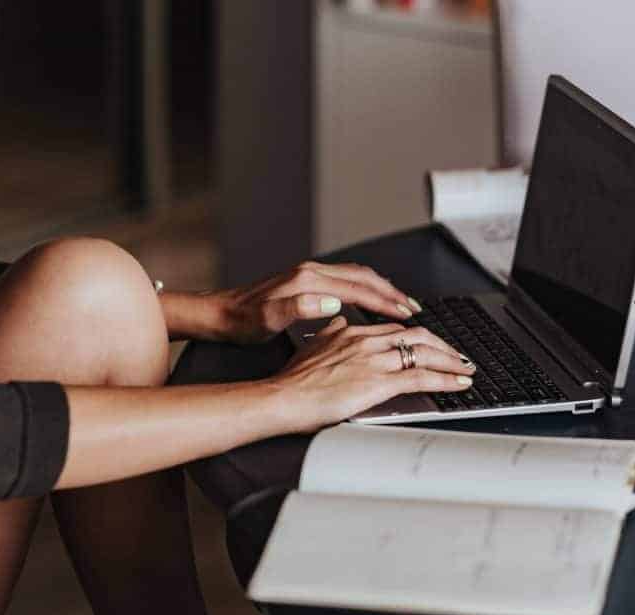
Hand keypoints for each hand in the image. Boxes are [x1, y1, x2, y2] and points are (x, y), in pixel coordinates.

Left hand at [216, 261, 422, 343]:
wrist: (219, 314)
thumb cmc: (242, 322)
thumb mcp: (268, 320)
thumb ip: (299, 309)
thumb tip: (332, 303)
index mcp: (308, 280)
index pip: (359, 288)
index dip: (386, 302)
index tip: (406, 313)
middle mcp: (312, 272)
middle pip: (364, 277)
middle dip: (392, 293)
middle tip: (414, 308)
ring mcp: (310, 274)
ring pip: (358, 276)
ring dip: (382, 289)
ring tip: (401, 304)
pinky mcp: (307, 281)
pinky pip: (347, 280)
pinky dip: (366, 289)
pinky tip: (371, 300)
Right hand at [273, 317, 475, 431]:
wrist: (283, 397)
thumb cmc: (294, 381)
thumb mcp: (312, 345)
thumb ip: (329, 333)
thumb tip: (337, 321)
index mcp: (352, 332)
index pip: (395, 329)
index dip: (419, 337)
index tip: (431, 344)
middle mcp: (367, 341)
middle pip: (417, 336)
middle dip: (443, 346)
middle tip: (457, 356)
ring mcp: (375, 361)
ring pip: (424, 353)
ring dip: (451, 361)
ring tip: (466, 369)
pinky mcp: (379, 382)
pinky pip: (421, 378)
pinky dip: (446, 379)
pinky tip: (459, 383)